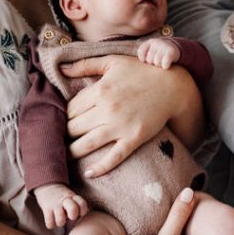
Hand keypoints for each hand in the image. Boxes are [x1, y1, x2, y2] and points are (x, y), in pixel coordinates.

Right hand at [34, 183, 88, 228]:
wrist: (47, 186)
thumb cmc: (63, 198)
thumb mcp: (72, 198)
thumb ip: (79, 206)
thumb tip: (88, 216)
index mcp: (73, 197)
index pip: (82, 204)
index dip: (83, 211)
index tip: (79, 212)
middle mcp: (65, 200)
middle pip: (73, 209)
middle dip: (73, 215)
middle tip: (70, 216)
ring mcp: (55, 204)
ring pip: (60, 220)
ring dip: (60, 222)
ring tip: (59, 218)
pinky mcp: (46, 209)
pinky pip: (49, 223)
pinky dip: (50, 224)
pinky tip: (51, 219)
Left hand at [63, 55, 198, 173]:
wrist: (172, 85)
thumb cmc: (141, 70)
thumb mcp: (112, 61)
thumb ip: (85, 64)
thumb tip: (61, 69)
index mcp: (100, 90)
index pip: (70, 109)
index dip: (63, 116)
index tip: (62, 121)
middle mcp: (107, 109)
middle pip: (74, 127)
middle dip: (65, 134)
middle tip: (61, 139)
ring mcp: (121, 126)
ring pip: (87, 144)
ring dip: (72, 152)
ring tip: (65, 156)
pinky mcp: (134, 138)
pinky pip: (114, 157)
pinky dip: (100, 168)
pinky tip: (89, 173)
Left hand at [137, 37, 180, 68]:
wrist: (174, 48)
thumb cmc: (159, 52)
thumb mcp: (151, 49)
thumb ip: (143, 54)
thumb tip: (138, 65)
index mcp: (150, 42)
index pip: (141, 52)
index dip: (143, 59)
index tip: (146, 60)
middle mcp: (156, 42)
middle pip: (149, 60)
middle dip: (153, 63)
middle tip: (158, 60)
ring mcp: (164, 46)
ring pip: (157, 63)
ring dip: (160, 65)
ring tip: (162, 61)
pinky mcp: (171, 52)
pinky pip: (164, 64)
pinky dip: (165, 66)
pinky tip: (167, 64)